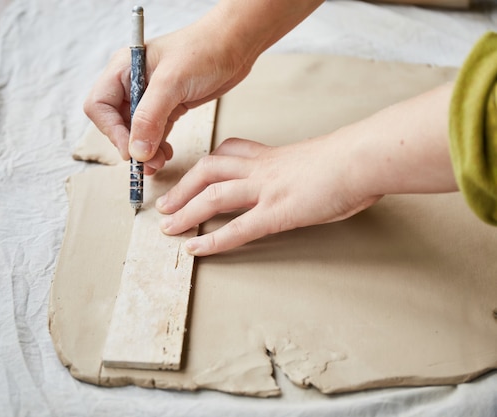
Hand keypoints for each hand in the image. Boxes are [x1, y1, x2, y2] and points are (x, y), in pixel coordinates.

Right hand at [83, 0, 322, 173]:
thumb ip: (150, 117)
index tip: (131, 150)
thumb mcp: (172, 82)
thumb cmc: (204, 50)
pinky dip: (158, 146)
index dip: (111, 131)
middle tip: (148, 163)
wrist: (236, 44)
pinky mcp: (168, 106)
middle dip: (131, 145)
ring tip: (159, 163)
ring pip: (136, 132)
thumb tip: (136, 151)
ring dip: (145, 150)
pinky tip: (166, 154)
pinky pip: (155, 132)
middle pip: (116, 122)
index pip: (99, 106)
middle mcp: (132, 83)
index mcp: (124, 69)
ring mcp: (150, 96)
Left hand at [156, 137, 381, 255]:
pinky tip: (196, 249)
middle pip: (209, 171)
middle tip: (166, 205)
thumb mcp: (321, 159)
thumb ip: (305, 171)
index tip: (195, 172)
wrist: (363, 159)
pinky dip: (213, 240)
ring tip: (168, 228)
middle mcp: (262, 169)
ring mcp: (267, 189)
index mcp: (272, 156)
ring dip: (186, 213)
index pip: (229, 151)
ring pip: (214, 196)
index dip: (207, 163)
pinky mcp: (277, 212)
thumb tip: (312, 182)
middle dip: (183, 188)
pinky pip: (237, 228)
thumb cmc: (352, 160)